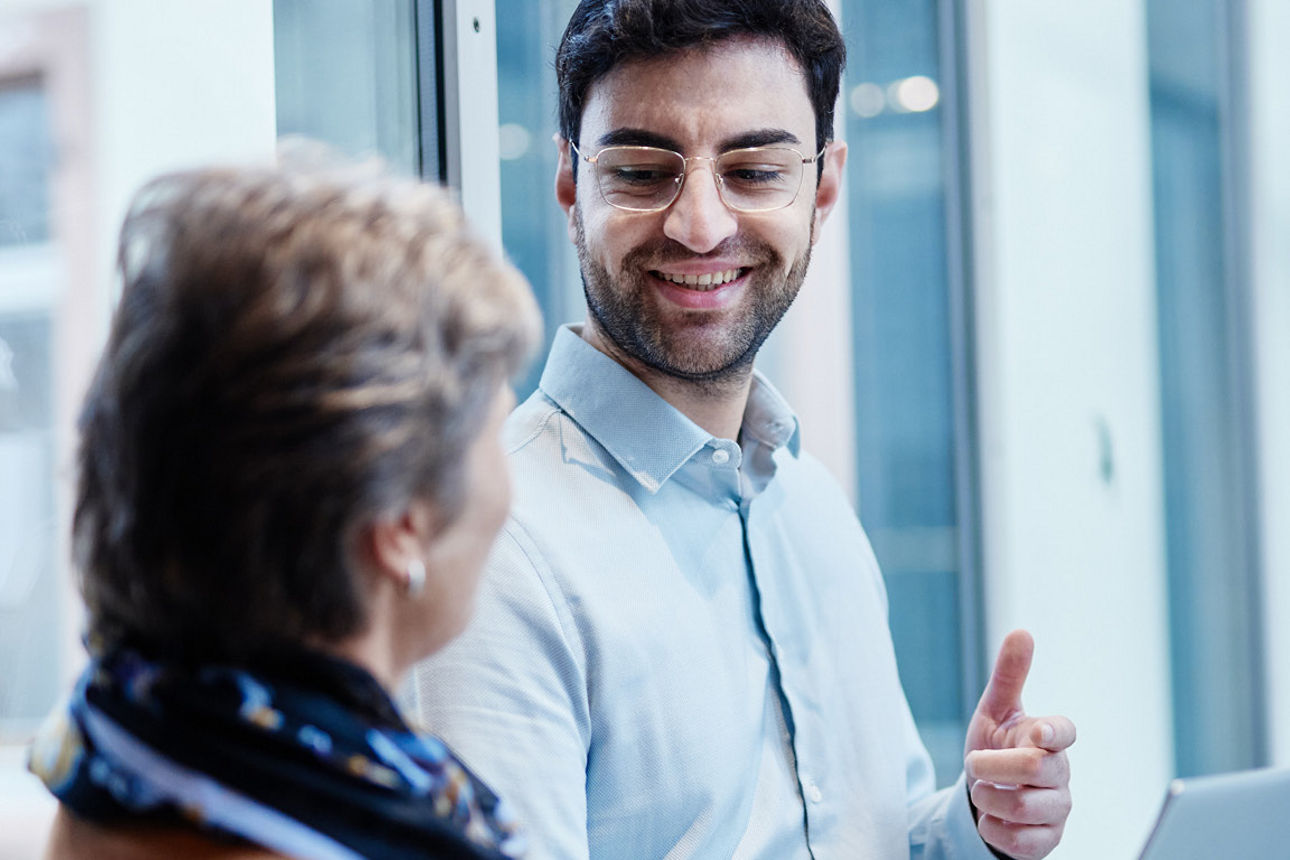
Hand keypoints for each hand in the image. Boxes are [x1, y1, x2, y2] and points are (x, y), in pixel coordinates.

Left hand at [964, 630, 1074, 859]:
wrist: (984, 796)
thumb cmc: (995, 749)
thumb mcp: (994, 713)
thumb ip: (1009, 677)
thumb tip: (1022, 632)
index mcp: (1049, 739)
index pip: (1065, 732)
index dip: (1054, 731)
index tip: (1038, 732)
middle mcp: (1060, 774)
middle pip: (1036, 768)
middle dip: (993, 766)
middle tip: (975, 764)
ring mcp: (1057, 809)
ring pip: (1027, 808)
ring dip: (989, 798)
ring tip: (980, 791)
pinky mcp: (1047, 841)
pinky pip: (1023, 842)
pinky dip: (995, 829)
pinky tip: (990, 819)